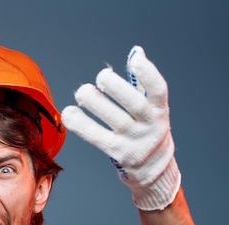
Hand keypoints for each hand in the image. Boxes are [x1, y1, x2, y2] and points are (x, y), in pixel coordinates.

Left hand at [61, 46, 180, 210]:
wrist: (154, 169)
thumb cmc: (147, 130)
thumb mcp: (152, 108)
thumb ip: (142, 83)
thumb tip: (136, 52)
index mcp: (160, 110)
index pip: (158, 90)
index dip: (148, 73)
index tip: (134, 60)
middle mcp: (151, 125)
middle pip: (135, 105)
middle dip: (117, 88)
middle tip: (101, 77)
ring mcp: (135, 141)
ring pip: (116, 121)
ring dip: (96, 104)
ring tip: (82, 92)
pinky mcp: (118, 153)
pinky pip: (97, 137)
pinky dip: (82, 125)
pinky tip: (69, 113)